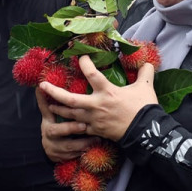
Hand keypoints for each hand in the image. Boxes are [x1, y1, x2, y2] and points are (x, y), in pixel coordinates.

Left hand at [37, 57, 156, 141]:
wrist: (146, 132)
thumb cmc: (144, 109)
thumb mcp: (145, 88)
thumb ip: (145, 74)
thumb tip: (149, 62)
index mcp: (107, 91)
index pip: (91, 73)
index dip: (84, 63)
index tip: (81, 58)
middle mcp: (96, 105)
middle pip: (69, 98)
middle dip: (54, 92)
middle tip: (42, 85)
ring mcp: (94, 119)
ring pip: (70, 114)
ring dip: (58, 109)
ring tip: (49, 105)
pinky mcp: (95, 130)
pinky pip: (79, 129)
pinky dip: (71, 126)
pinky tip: (65, 123)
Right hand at [37, 86, 94, 162]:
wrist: (50, 150)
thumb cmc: (53, 128)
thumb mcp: (48, 116)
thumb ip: (46, 102)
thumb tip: (39, 86)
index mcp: (47, 123)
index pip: (47, 112)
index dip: (55, 107)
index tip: (65, 105)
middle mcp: (48, 136)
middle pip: (56, 131)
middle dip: (71, 128)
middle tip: (84, 125)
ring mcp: (54, 148)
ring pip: (68, 147)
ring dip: (83, 143)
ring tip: (97, 138)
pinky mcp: (61, 159)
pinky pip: (73, 156)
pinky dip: (84, 152)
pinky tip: (94, 148)